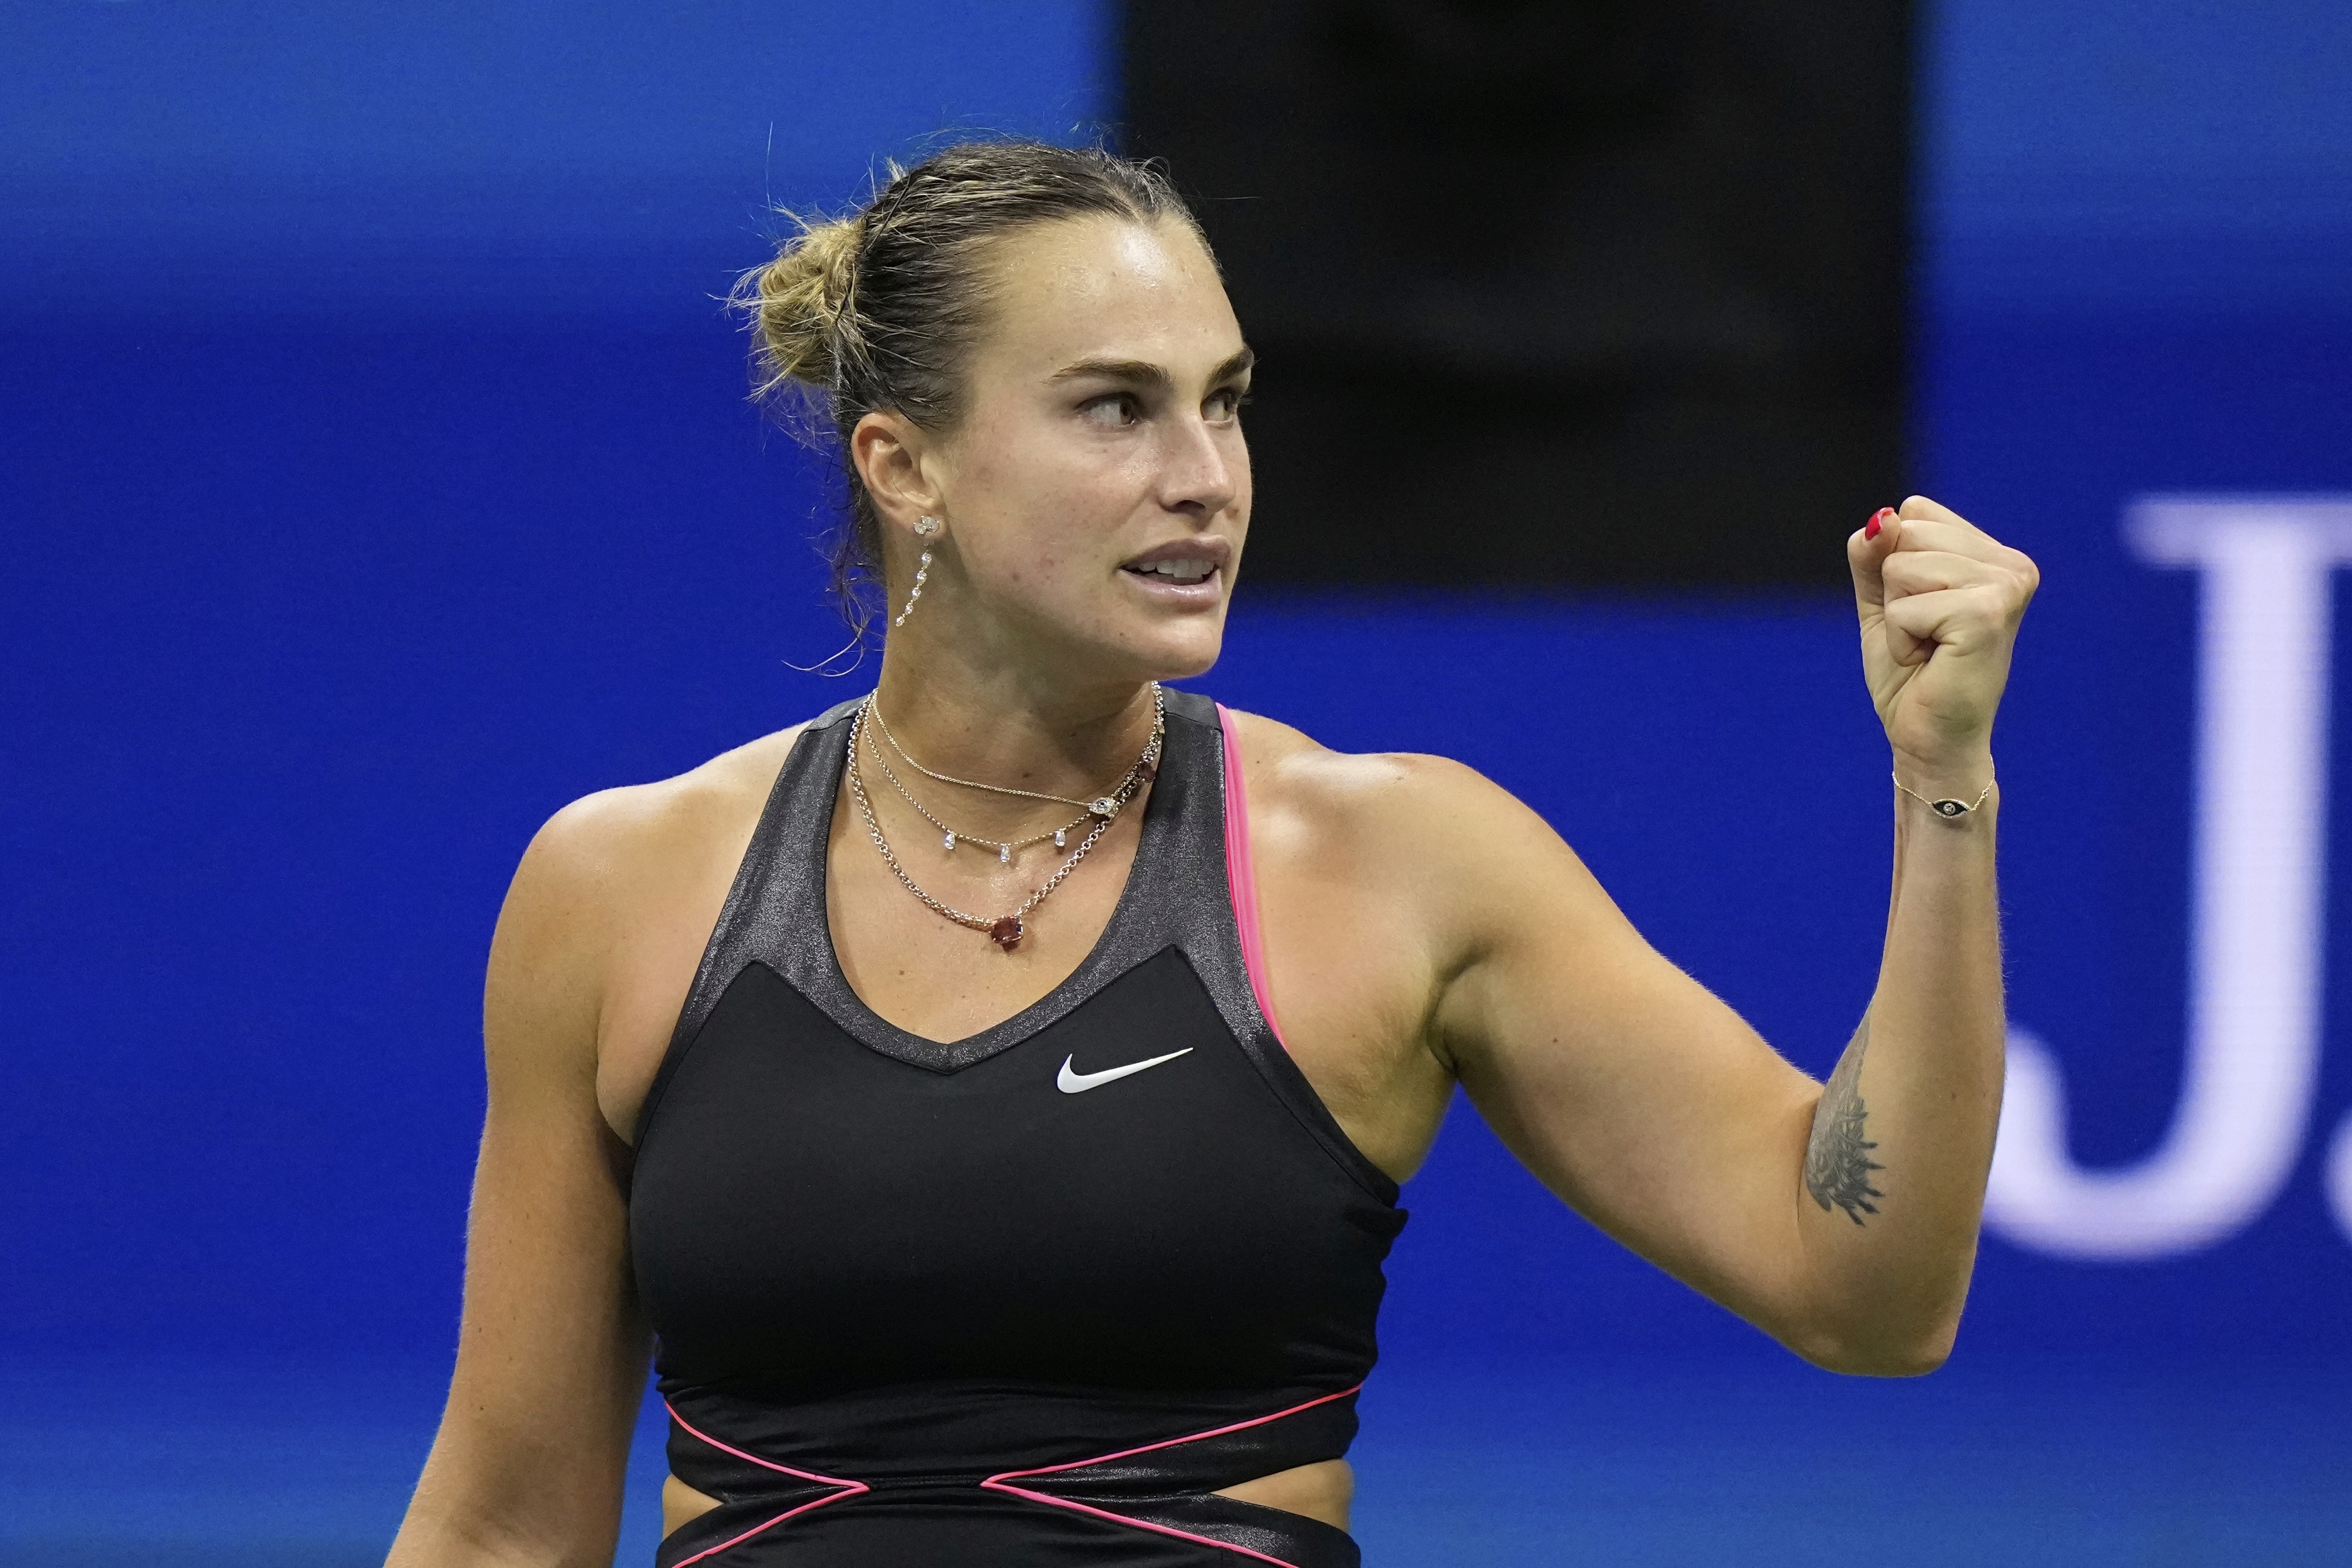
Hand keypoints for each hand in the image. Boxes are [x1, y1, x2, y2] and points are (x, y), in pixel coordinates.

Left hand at [1848, 496, 2038, 781]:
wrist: (1928, 737)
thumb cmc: (1911, 673)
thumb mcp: (1881, 601)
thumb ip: (1874, 554)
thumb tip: (1881, 518)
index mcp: (1993, 553)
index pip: (1914, 511)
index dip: (1894, 564)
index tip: (1922, 610)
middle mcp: (2011, 563)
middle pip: (1905, 532)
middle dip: (1894, 590)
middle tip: (1924, 634)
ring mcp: (2006, 586)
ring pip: (1900, 566)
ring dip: (1897, 617)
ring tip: (1929, 647)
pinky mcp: (1987, 614)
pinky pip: (1904, 607)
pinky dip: (1900, 639)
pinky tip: (1930, 660)